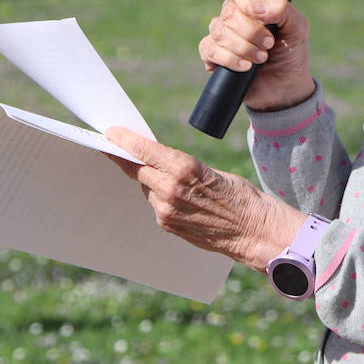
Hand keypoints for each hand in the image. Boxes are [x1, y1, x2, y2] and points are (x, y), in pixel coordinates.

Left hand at [106, 127, 304, 271]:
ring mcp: (166, 210)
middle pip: (136, 168)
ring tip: (167, 175)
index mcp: (183, 168)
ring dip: (149, 178)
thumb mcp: (209, 170)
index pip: (143, 150)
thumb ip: (178, 166)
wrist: (252, 230)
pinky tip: (177, 196)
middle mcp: (170, 189)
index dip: (124, 140)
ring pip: (146, 186)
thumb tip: (155, 160)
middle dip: (127, 157)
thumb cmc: (238, 196)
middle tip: (117, 146)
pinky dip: (159, 196)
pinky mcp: (167, 225)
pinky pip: (155, 203)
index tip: (111, 133)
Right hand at [199, 0, 314, 111]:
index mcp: (253, 2)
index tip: (260, 16)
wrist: (285, 88)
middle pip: (229, 12)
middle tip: (269, 44)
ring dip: (243, 47)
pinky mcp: (213, 55)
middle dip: (251, 31)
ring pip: (218, 31)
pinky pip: (208, 49)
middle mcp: (234, 16)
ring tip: (261, 58)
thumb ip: (282, 9)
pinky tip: (245, 67)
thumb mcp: (297, 27)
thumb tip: (254, 8)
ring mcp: (222, 35)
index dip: (246, 1)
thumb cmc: (291, 53)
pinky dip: (228, 59)